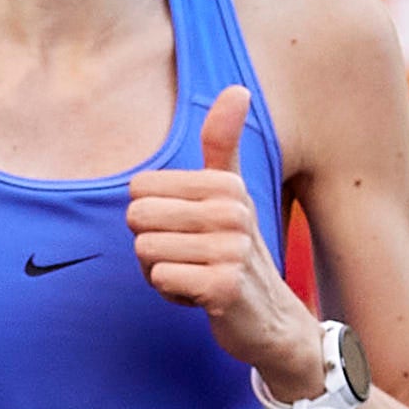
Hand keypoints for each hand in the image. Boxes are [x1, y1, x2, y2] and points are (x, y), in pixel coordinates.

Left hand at [126, 87, 321, 399]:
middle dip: (151, 247)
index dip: (153, 219)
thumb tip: (238, 88)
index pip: (140, 190)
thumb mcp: (232, 195)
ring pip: (145, 253)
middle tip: (188, 259)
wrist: (270, 320)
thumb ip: (224, 144)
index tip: (188, 234)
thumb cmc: (236, 252)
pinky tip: (200, 298)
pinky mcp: (222, 287)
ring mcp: (230, 250)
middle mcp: (232, 212)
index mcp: (226, 186)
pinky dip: (172, 295)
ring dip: (160, 274)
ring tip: (195, 277)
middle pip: (137, 219)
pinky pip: (161, 280)